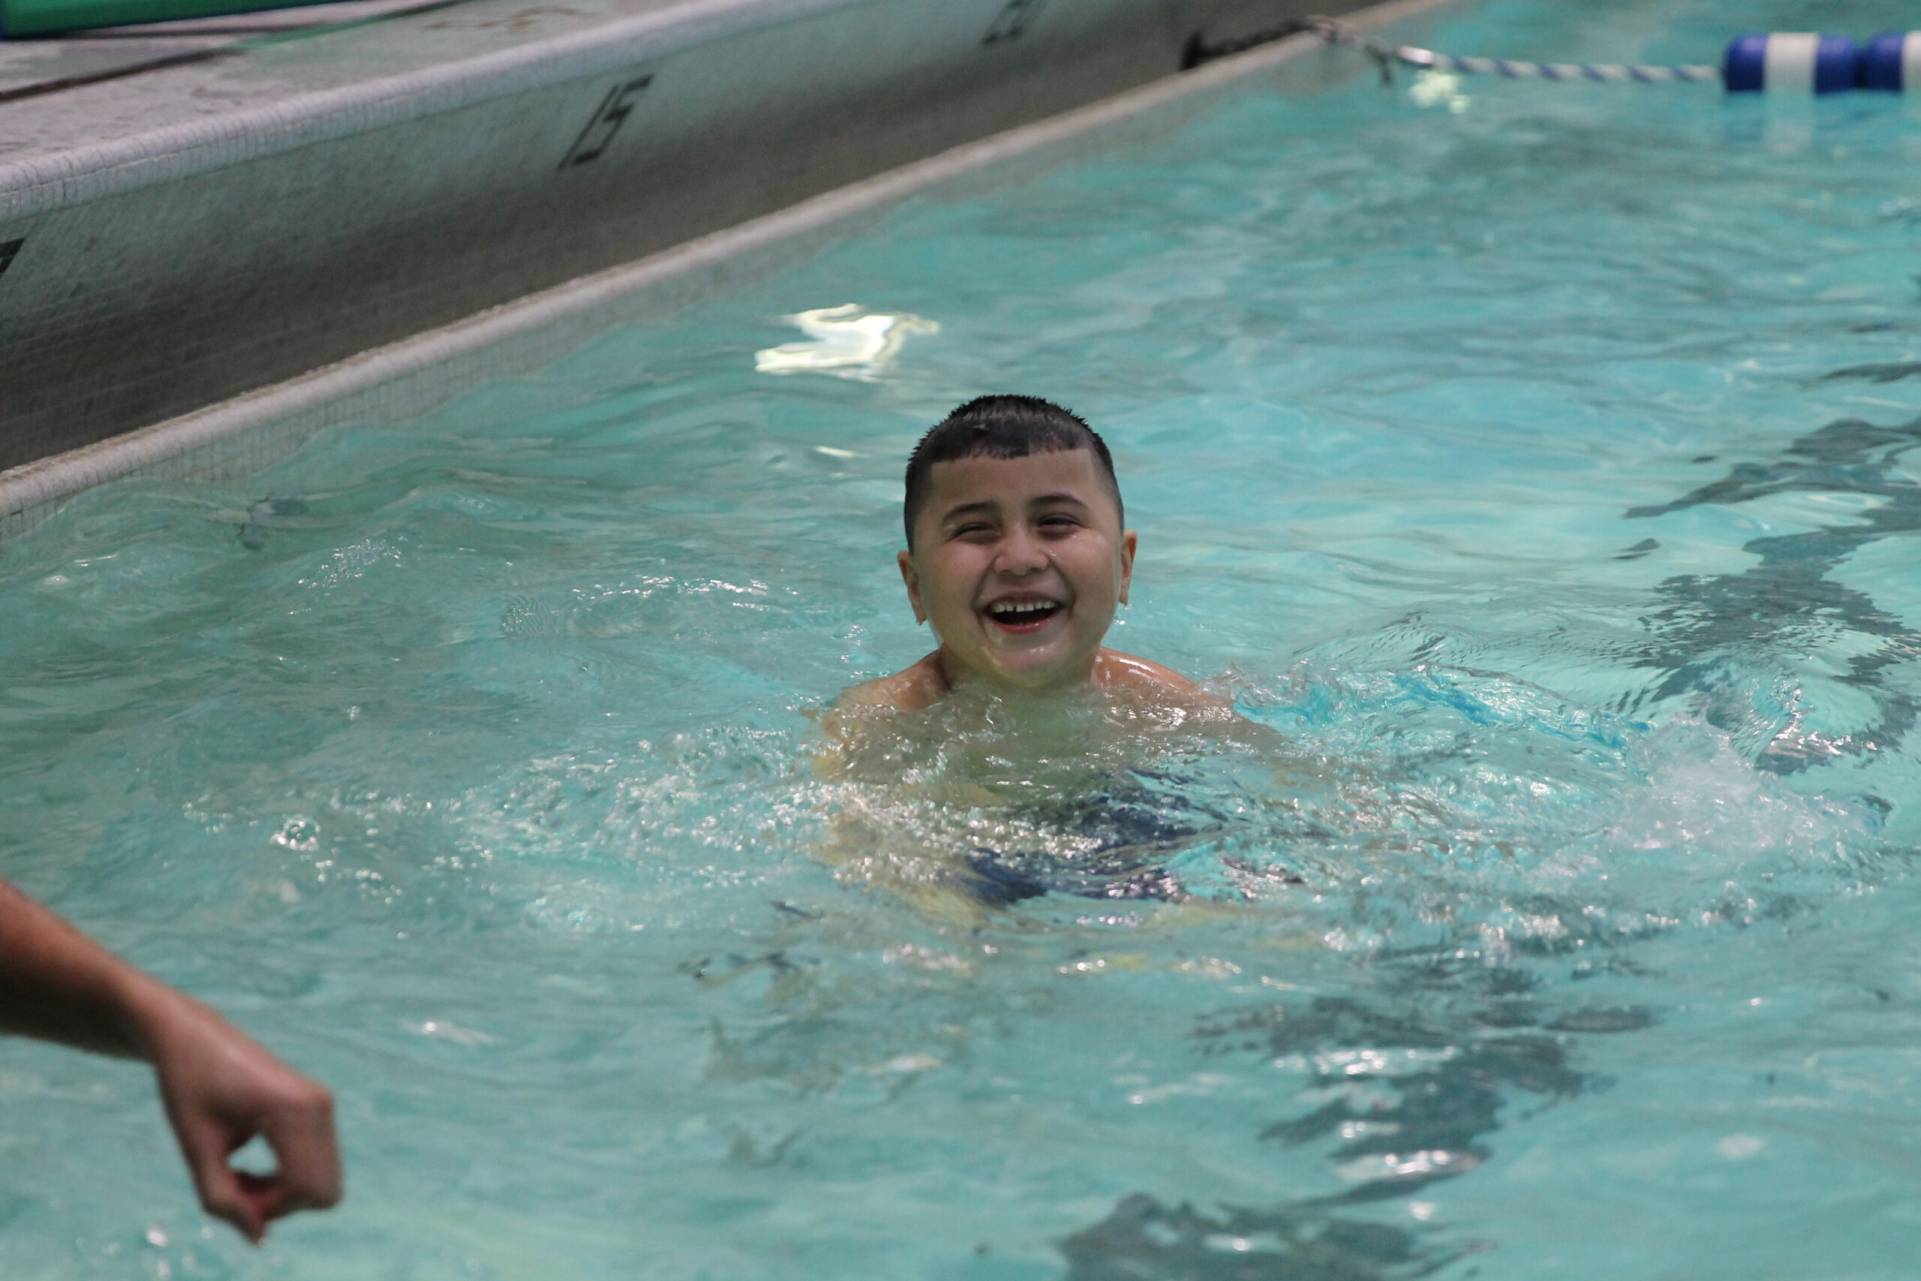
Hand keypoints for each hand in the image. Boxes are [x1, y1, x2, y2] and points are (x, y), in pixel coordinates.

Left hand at [135, 985, 341, 1242]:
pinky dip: (288, 1176)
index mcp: (291, 1108)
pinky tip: (253, 1162)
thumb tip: (257, 1237)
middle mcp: (318, 1105)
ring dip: (282, 1192)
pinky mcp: (319, 1107)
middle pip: (325, 1190)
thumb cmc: (187, 1087)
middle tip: (236, 1185)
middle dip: (280, 1204)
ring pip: (324, 1180)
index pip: (306, 1187)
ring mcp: (323, 1105)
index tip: (227, 1194)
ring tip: (239, 1174)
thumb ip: (221, 1198)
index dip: (267, 1209)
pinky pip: (319, 1163)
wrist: (193, 1036)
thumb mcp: (194, 1149)